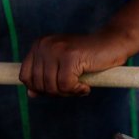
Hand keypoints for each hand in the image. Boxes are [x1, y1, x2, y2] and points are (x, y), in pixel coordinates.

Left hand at [19, 0, 138, 96]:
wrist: (113, 44)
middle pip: (38, 84)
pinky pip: (65, 84)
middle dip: (56, 92)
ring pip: (51, 86)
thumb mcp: (63, 67)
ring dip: (68, 93)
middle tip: (73, 89)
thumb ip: (46, 77)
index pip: (25, 76)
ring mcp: (56, 49)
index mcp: (39, 45)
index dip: (40, 89)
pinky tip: (86, 87)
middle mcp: (44, 45)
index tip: (58, 89)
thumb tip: (31, 94)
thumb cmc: (90, 57)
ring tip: (80, 87)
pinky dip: (76, 90)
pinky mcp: (70, 56)